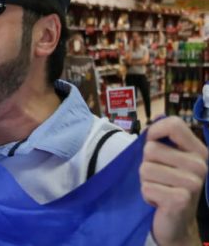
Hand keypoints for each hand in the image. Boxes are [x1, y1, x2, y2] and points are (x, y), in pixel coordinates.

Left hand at [140, 116, 207, 244]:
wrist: (176, 223)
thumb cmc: (167, 186)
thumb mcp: (167, 161)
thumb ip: (161, 142)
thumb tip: (150, 128)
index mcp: (199, 151)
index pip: (174, 124)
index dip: (154, 131)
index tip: (152, 143)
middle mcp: (201, 165)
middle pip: (150, 149)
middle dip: (146, 164)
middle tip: (159, 178)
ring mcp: (193, 183)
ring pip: (145, 169)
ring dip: (145, 181)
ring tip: (159, 189)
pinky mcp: (181, 199)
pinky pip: (146, 187)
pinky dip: (146, 195)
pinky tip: (159, 201)